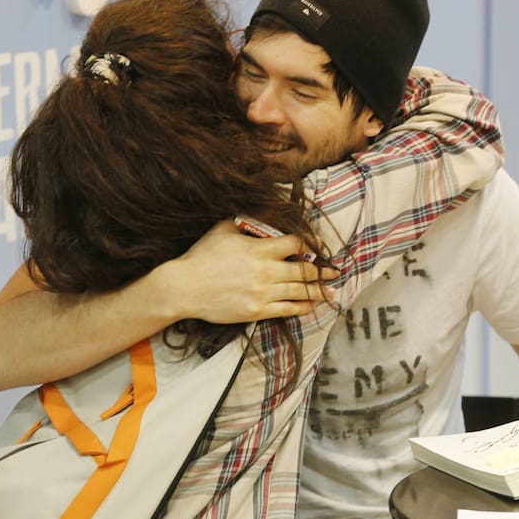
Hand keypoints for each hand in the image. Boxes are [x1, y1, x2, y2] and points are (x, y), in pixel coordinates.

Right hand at [162, 220, 338, 322]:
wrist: (184, 288)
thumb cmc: (202, 256)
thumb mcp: (223, 229)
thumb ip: (246, 219)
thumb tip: (263, 207)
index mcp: (259, 249)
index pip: (295, 243)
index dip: (309, 243)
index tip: (317, 246)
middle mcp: (265, 271)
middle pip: (304, 269)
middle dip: (321, 270)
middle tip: (333, 271)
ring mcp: (262, 293)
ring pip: (299, 291)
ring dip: (318, 290)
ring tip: (330, 290)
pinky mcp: (257, 311)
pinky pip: (288, 309)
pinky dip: (303, 307)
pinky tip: (313, 306)